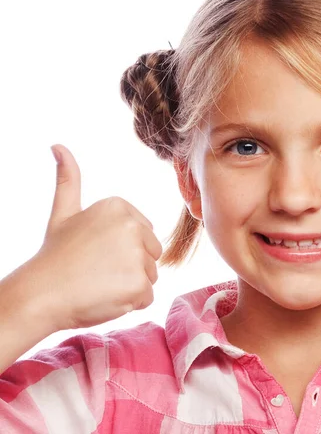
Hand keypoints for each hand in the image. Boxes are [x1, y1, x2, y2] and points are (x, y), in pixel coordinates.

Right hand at [22, 144, 162, 330]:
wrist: (40, 295)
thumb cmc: (55, 255)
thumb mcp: (63, 212)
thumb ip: (68, 179)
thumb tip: (58, 146)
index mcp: (119, 207)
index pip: (143, 234)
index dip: (120, 249)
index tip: (95, 252)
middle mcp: (132, 226)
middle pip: (151, 254)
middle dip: (130, 266)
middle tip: (97, 271)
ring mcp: (137, 255)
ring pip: (150, 275)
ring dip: (129, 285)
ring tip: (99, 283)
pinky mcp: (139, 282)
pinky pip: (147, 297)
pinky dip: (130, 303)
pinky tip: (105, 297)